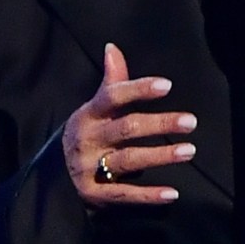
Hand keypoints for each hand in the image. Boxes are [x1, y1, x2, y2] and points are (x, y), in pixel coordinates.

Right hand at [62, 42, 196, 206]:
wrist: (54, 177)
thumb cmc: (86, 136)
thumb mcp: (93, 110)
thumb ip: (110, 83)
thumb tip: (113, 47)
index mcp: (89, 115)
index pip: (113, 97)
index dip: (139, 90)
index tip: (166, 86)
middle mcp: (89, 139)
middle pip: (126, 128)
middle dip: (159, 124)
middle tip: (191, 121)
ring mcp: (90, 168)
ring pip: (129, 160)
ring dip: (160, 156)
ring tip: (189, 151)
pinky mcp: (95, 194)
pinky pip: (125, 194)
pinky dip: (148, 195)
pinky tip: (171, 193)